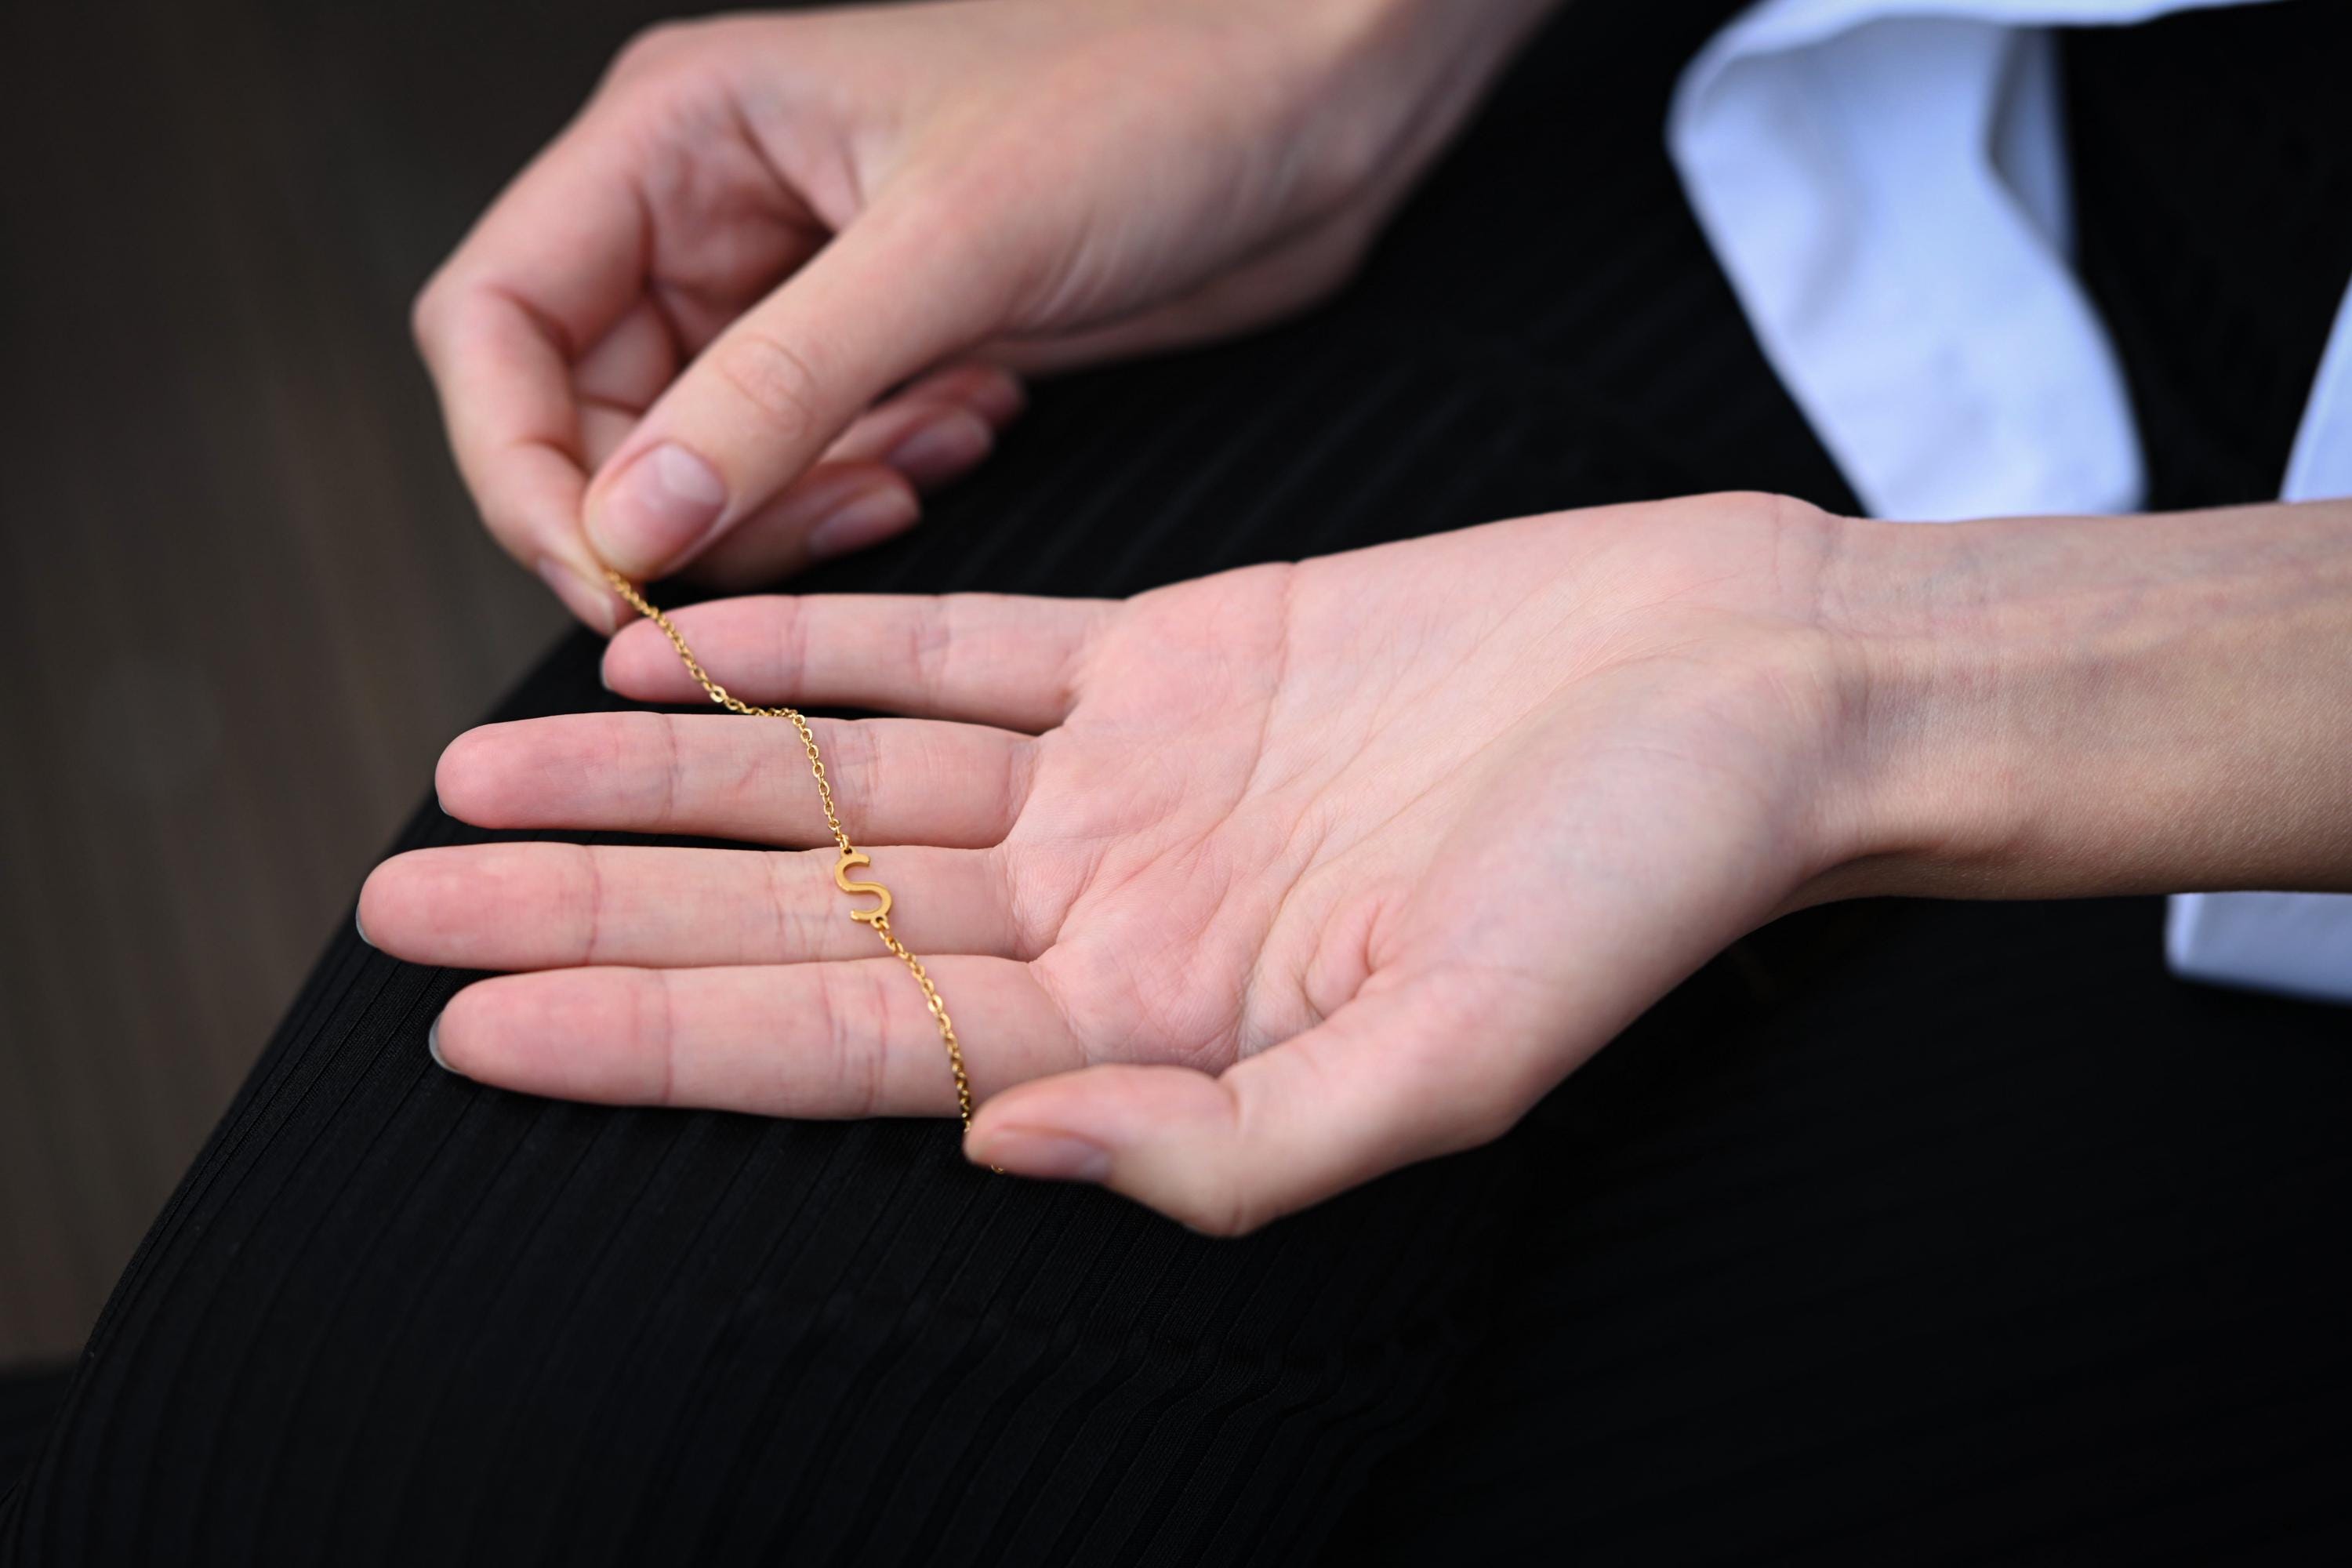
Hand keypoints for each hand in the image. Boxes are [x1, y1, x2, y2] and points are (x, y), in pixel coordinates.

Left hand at [361, 493, 1899, 1230]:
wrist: (1751, 683)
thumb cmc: (1642, 886)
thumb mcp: (1461, 1064)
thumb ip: (1226, 1150)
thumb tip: (1000, 1157)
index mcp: (1160, 1031)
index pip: (853, 1050)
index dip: (651, 1042)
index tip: (473, 1035)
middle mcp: (1114, 912)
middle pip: (802, 915)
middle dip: (596, 915)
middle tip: (397, 904)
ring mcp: (1132, 779)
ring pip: (841, 777)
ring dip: (661, 776)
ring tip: (474, 769)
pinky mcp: (1173, 651)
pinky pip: (954, 646)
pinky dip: (819, 639)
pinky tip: (683, 642)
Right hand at [411, 0, 1556, 626]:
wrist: (1309, 107)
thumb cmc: (1148, 100)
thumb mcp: (956, 245)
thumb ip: (780, 388)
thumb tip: (631, 526)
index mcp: (677, 135)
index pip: (493, 321)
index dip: (520, 469)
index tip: (611, 581)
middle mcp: (709, 212)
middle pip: (582, 416)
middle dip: (673, 513)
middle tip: (809, 534)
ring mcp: (793, 290)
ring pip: (697, 466)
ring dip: (786, 511)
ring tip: (918, 465)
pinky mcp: (879, 353)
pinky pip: (805, 470)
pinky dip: (864, 490)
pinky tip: (967, 431)